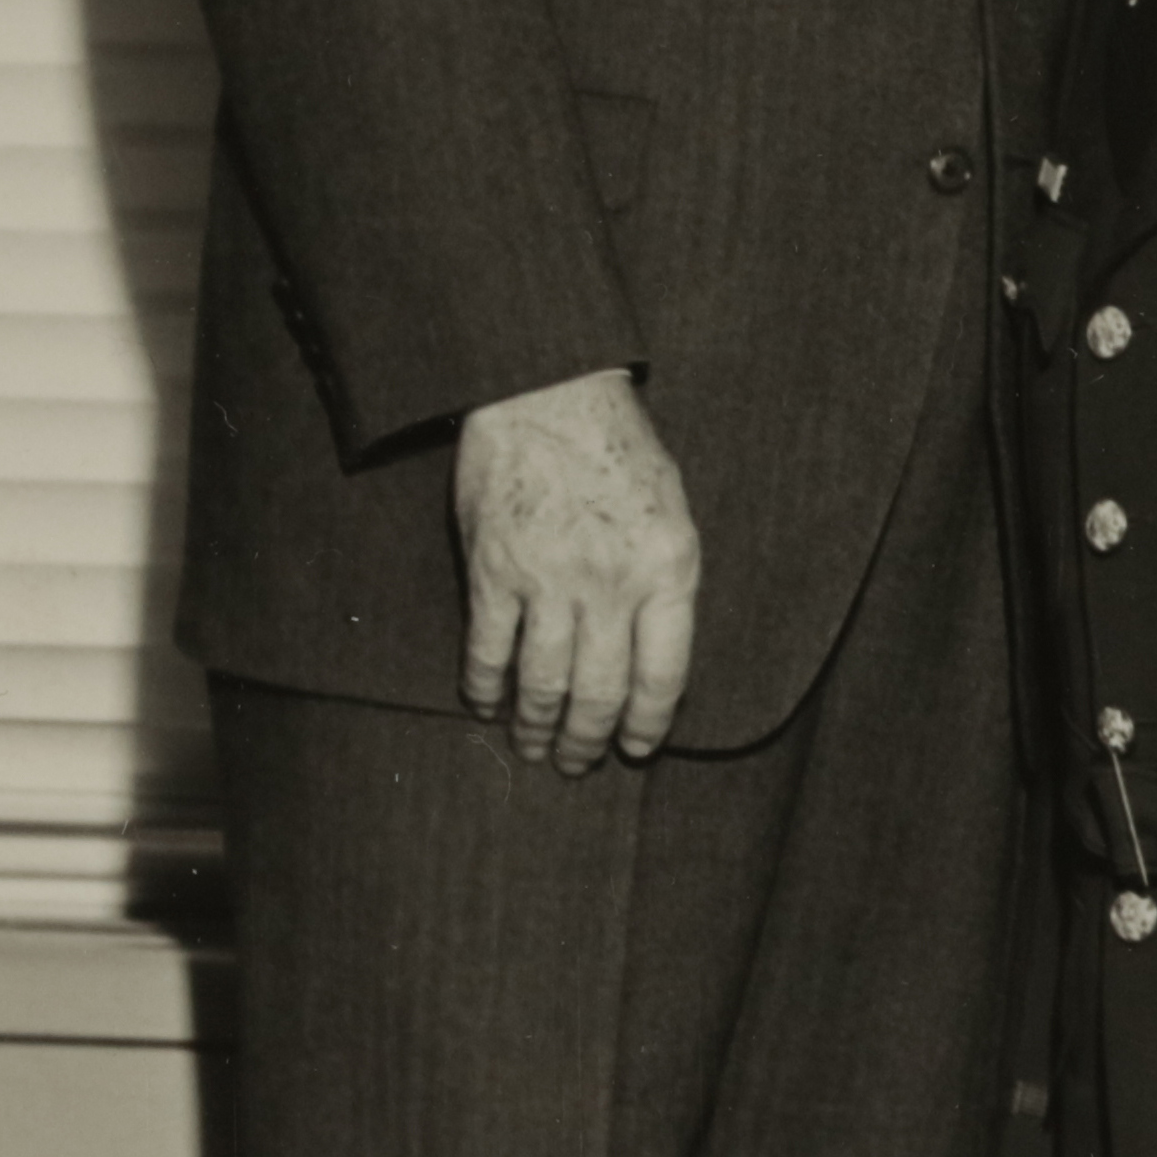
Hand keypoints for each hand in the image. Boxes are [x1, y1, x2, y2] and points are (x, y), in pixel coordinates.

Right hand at [452, 368, 701, 774]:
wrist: (547, 392)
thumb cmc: (619, 450)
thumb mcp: (673, 514)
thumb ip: (664, 583)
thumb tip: (651, 655)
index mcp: (669, 571)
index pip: (664, 677)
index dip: (647, 724)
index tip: (635, 748)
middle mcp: (611, 585)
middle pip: (600, 692)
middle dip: (589, 741)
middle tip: (579, 764)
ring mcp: (548, 582)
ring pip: (543, 683)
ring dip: (537, 727)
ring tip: (534, 749)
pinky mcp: (493, 572)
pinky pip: (487, 650)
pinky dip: (483, 688)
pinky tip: (484, 706)